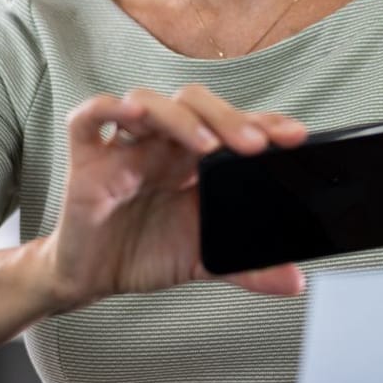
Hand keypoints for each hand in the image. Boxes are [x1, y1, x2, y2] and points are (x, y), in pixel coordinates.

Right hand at [39, 84, 309, 308]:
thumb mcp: (203, 261)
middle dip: (228, 117)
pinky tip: (132, 115)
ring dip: (180, 117)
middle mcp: (161, 145)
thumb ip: (248, 268)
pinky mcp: (87, 161)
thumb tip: (294, 281)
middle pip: (194, 104)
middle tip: (255, 145)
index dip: (263, 122)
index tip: (293, 136)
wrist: (92, 279)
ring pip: (148, 101)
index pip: (231, 125)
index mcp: (193, 161)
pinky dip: (109, 108)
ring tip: (205, 145)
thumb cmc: (144, 253)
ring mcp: (124, 148)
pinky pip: (88, 118)